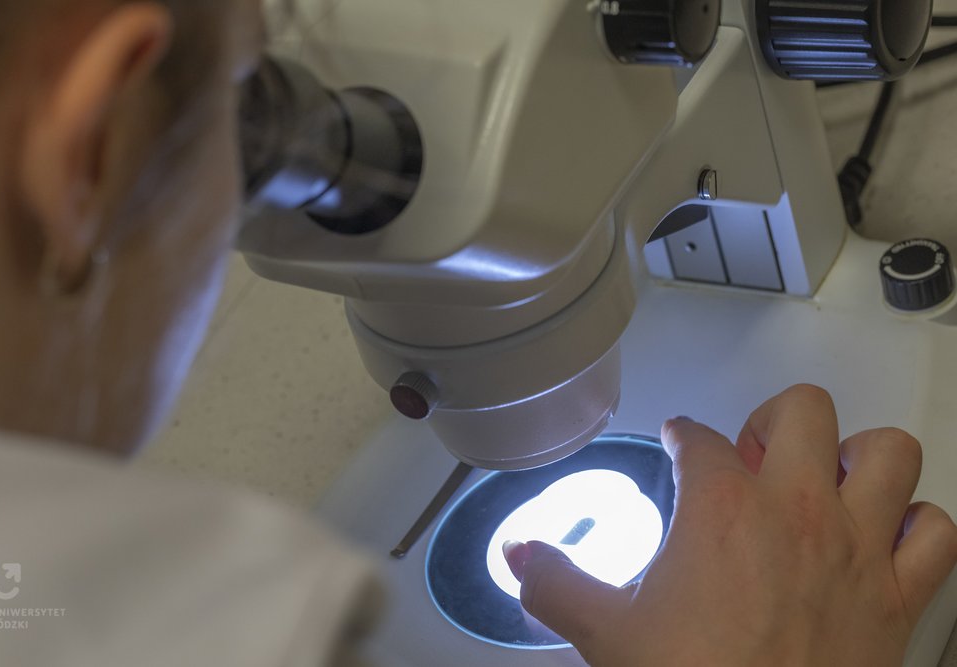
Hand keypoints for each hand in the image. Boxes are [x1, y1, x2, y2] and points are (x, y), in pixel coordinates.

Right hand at [503, 385, 956, 665]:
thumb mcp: (604, 634)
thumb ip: (553, 582)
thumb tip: (518, 554)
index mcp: (721, 508)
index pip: (697, 437)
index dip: (681, 435)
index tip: (678, 441)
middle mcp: (796, 510)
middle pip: (802, 410)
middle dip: (773, 419)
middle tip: (754, 452)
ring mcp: (857, 547)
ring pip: (886, 451)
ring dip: (857, 455)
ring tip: (825, 478)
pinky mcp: (900, 594)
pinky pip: (935, 530)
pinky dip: (916, 523)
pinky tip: (883, 536)